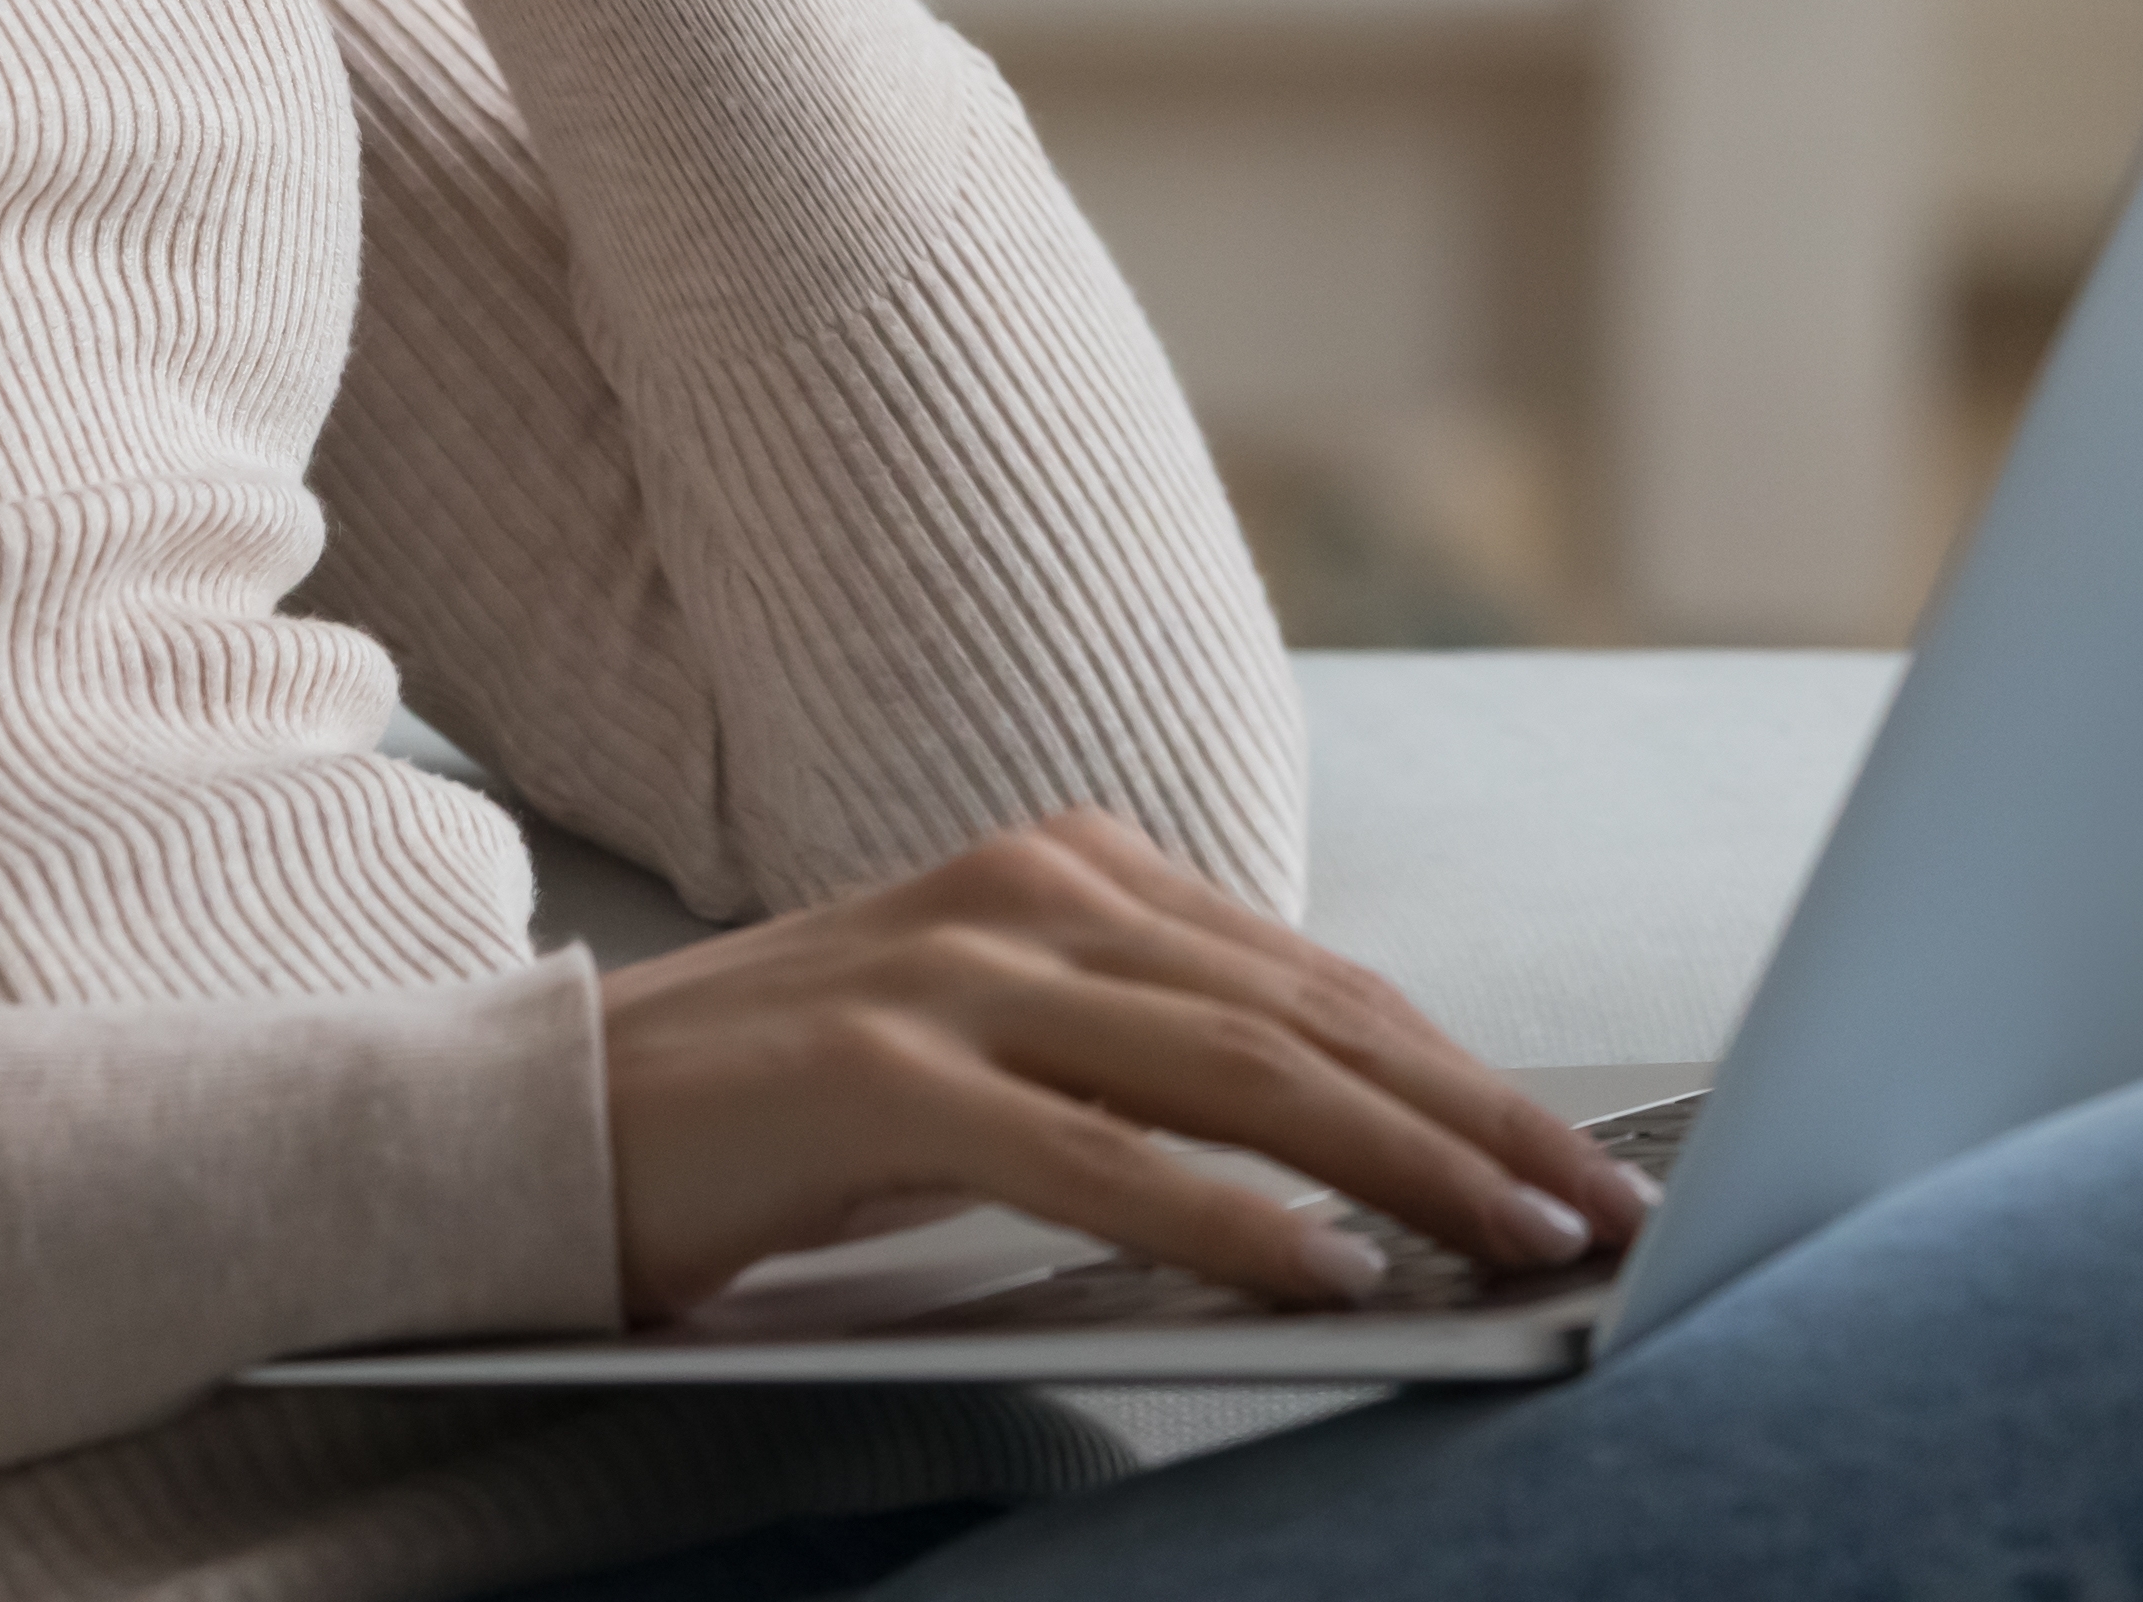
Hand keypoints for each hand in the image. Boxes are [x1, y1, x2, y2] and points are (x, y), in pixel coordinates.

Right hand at [591, 811, 1658, 1326]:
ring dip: (1401, 1165)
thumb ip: (1136, 1077)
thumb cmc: (777, 1121)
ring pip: (1233, 1071)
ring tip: (1517, 1240)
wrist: (539, 1119)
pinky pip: (1094, 1154)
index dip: (1460, 1075)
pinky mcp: (875, 1069)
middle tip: (1603, 1209)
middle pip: (1305, 1016)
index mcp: (1066, 872)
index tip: (1579, 1160)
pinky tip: (1326, 1269)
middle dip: (1476, 1120)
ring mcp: (950, 970)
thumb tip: (1340, 1175)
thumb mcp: (988, 1068)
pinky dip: (1225, 1217)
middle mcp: (1027, 891)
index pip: (1313, 982)